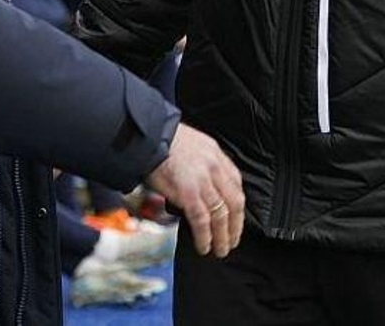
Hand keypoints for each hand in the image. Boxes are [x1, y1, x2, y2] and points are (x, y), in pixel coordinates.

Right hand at [144, 124, 243, 256]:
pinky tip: (204, 246)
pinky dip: (205, 236)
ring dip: (223, 236)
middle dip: (236, 226)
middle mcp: (214, 168)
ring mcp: (203, 181)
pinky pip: (202, 220)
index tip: (235, 219)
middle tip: (233, 241)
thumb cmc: (163, 140)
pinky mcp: (188, 193)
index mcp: (217, 156)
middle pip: (234, 203)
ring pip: (221, 215)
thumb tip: (204, 186)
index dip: (237, 206)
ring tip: (221, 249)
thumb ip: (204, 164)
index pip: (236, 184)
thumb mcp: (194, 145)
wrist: (147, 136)